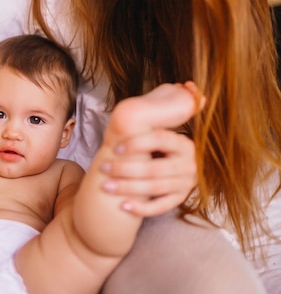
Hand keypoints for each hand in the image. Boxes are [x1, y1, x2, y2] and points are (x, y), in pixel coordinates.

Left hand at [99, 82, 203, 216]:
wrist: (156, 169)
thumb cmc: (151, 143)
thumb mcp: (158, 124)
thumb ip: (165, 108)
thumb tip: (188, 85)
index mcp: (185, 143)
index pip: (162, 139)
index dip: (137, 144)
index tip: (115, 148)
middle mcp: (190, 164)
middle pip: (155, 168)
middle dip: (126, 169)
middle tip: (104, 167)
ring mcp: (186, 183)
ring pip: (154, 188)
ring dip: (128, 188)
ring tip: (105, 186)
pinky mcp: (179, 199)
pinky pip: (160, 207)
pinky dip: (141, 208)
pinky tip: (123, 206)